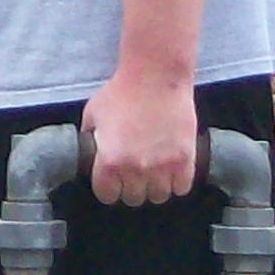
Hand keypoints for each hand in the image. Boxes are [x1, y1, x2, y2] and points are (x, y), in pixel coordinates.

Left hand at [82, 73, 198, 206]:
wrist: (156, 75)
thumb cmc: (123, 91)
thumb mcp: (93, 114)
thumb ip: (90, 138)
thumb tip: (89, 152)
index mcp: (109, 161)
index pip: (107, 195)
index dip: (109, 188)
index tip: (113, 181)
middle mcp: (135, 169)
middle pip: (133, 198)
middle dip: (132, 187)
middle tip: (135, 173)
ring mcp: (162, 166)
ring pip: (158, 196)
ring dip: (155, 187)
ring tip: (155, 173)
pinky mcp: (185, 160)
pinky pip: (181, 188)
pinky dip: (177, 182)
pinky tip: (172, 171)